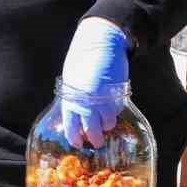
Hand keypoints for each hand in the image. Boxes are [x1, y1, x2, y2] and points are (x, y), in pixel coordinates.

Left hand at [61, 18, 128, 147]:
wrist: (100, 44)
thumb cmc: (82, 61)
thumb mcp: (71, 81)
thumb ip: (74, 99)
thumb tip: (78, 116)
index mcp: (70, 100)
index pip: (71, 127)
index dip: (75, 138)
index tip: (79, 142)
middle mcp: (86, 103)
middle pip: (91, 130)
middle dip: (94, 139)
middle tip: (96, 142)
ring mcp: (102, 100)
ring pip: (107, 123)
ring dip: (107, 125)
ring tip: (106, 123)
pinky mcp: (116, 96)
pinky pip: (115, 111)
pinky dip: (114, 112)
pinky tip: (111, 107)